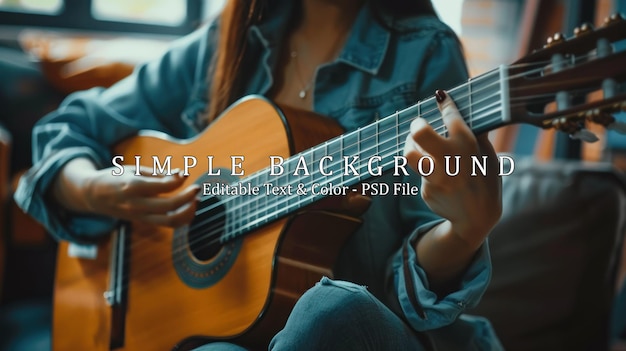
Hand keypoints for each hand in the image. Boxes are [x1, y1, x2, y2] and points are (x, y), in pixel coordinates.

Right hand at [53, 158, 199, 226]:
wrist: (94, 196)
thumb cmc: (115, 178)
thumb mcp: (134, 169)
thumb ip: (158, 173)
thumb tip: (182, 175)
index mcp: (133, 186)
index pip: (163, 186)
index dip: (179, 180)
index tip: (185, 173)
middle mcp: (136, 204)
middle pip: (169, 206)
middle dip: (188, 198)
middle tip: (197, 188)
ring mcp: (140, 216)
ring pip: (170, 221)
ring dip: (188, 212)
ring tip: (196, 200)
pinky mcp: (144, 222)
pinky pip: (167, 224)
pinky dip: (182, 218)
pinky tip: (189, 208)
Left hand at [404, 90, 501, 248]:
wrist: (476, 217)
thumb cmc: (483, 179)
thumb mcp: (488, 155)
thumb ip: (476, 133)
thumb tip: (463, 109)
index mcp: (469, 147)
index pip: (451, 116)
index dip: (445, 104)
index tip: (440, 97)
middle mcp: (451, 161)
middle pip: (419, 134)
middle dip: (417, 125)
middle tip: (418, 126)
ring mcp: (437, 178)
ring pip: (409, 154)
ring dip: (411, 147)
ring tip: (418, 147)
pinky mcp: (426, 190)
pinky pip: (419, 173)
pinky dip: (425, 170)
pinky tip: (439, 178)